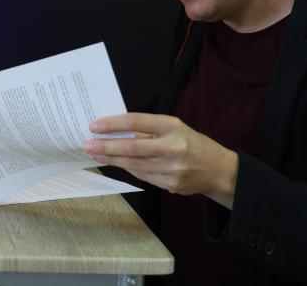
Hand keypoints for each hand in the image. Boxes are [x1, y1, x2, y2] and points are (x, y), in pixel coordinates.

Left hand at [84, 113, 237, 208]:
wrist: (218, 169)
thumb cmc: (191, 143)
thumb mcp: (174, 128)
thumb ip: (148, 129)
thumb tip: (115, 131)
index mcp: (173, 126)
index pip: (136, 122)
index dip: (113, 124)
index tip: (94, 126)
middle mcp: (173, 147)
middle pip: (132, 147)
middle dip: (106, 146)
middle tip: (87, 144)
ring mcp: (172, 168)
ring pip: (134, 164)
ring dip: (111, 159)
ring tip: (96, 154)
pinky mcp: (171, 185)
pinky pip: (142, 176)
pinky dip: (127, 169)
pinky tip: (115, 163)